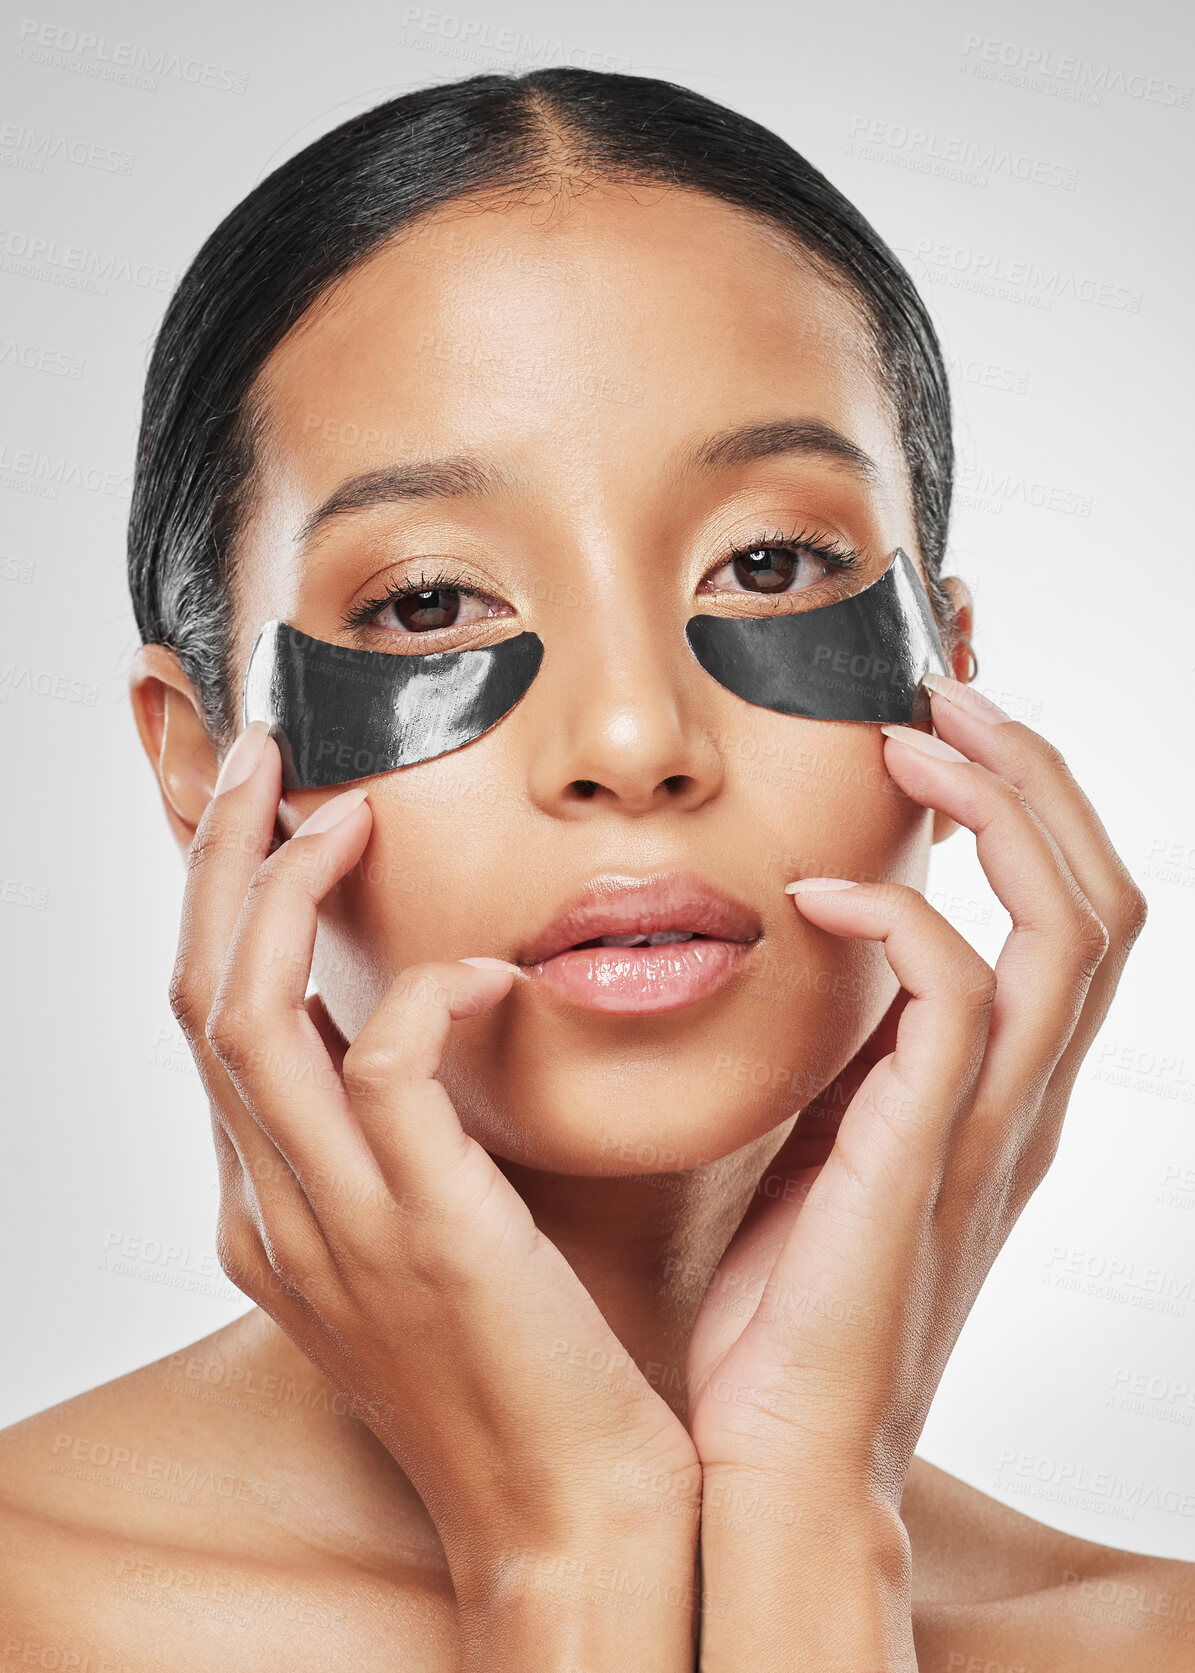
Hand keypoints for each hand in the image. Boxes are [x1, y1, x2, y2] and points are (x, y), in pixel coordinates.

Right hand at [168, 723, 699, 1668]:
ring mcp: (336, 1225)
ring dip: (281, 890)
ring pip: (246, 1014)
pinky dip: (429, 993)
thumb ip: (406, 1138)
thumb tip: (432, 1015)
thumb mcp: (433, 1239)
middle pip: (199, 994)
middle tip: (264, 756)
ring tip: (343, 808)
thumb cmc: (526, 1369)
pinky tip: (494, 971)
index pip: (213, 1019)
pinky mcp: (424, 1233)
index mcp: (274, 1207)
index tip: (273, 812)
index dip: (225, 902)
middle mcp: (274, 1209)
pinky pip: (389, 1070)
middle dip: (217, 860)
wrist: (572, 1522)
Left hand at [687, 676, 1146, 1666]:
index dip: (1030, 804)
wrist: (770, 1450)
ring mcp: (988, 1132)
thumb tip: (808, 930)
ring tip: (916, 737)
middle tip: (945, 691)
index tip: (942, 724)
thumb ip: (848, 1045)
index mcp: (998, 1092)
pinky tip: (813, 890)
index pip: (1067, 915)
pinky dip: (900, 917)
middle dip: (1036, 775)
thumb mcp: (824, 1139)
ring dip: (1003, 810)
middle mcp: (1021, 1103)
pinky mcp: (927, 1159)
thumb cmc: (780, 1302)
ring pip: (1071, 930)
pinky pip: (959, 1002)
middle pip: (1102, 898)